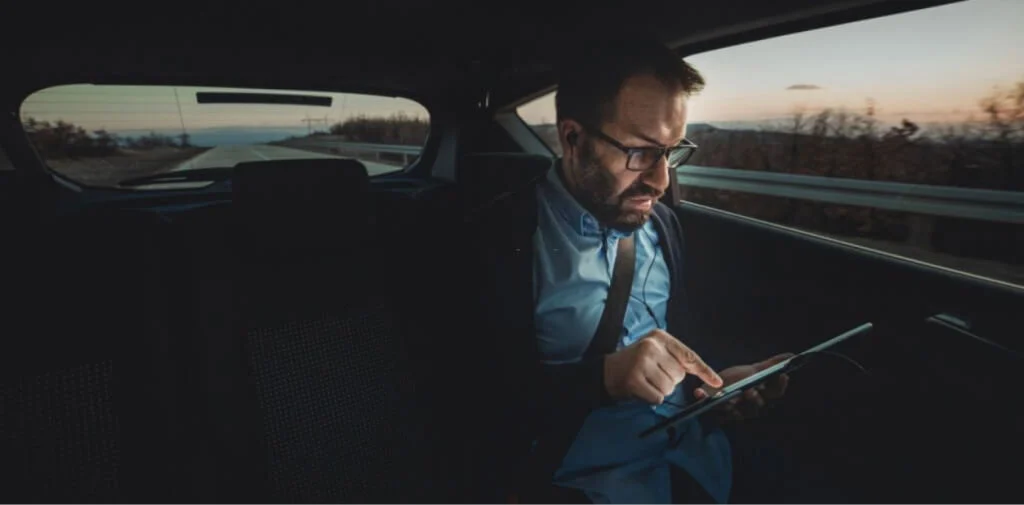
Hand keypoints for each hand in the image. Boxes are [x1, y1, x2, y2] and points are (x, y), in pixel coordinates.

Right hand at [604, 329, 722, 403]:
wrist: (605, 372)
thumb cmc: (635, 364)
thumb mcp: (655, 352)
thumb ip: (677, 359)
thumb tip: (708, 377)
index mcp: (659, 337)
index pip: (688, 355)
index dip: (704, 371)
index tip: (717, 382)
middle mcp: (651, 346)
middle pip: (679, 376)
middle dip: (669, 380)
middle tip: (651, 374)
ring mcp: (642, 362)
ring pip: (669, 388)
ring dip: (659, 390)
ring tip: (645, 381)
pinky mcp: (634, 379)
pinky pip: (657, 398)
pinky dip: (650, 398)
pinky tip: (640, 389)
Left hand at [693, 353, 793, 422]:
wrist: (719, 388)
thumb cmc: (740, 379)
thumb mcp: (755, 370)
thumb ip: (773, 364)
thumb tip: (791, 356)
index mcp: (762, 397)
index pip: (776, 393)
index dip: (780, 385)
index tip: (783, 375)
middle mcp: (751, 407)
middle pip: (757, 405)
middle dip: (754, 398)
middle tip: (750, 391)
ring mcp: (734, 411)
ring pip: (736, 410)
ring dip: (731, 404)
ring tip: (727, 397)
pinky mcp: (716, 411)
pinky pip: (711, 409)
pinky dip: (705, 400)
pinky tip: (699, 393)